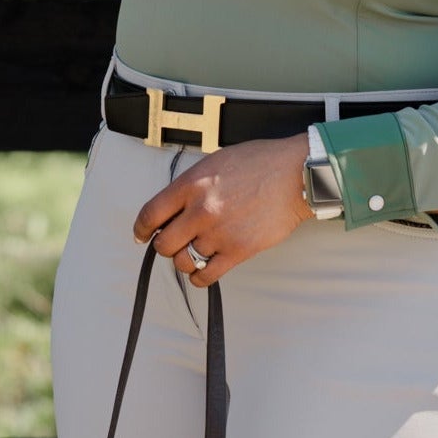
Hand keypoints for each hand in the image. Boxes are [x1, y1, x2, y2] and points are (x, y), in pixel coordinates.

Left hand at [133, 134, 313, 287]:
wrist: (295, 174)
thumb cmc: (260, 163)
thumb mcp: (216, 161)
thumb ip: (192, 184)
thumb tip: (174, 206)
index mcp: (192, 184)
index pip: (151, 214)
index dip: (141, 229)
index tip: (142, 234)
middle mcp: (201, 210)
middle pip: (163, 244)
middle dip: (165, 245)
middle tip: (174, 241)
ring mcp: (219, 233)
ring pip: (183, 262)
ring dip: (185, 259)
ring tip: (195, 251)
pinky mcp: (237, 251)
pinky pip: (206, 276)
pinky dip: (199, 277)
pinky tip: (204, 267)